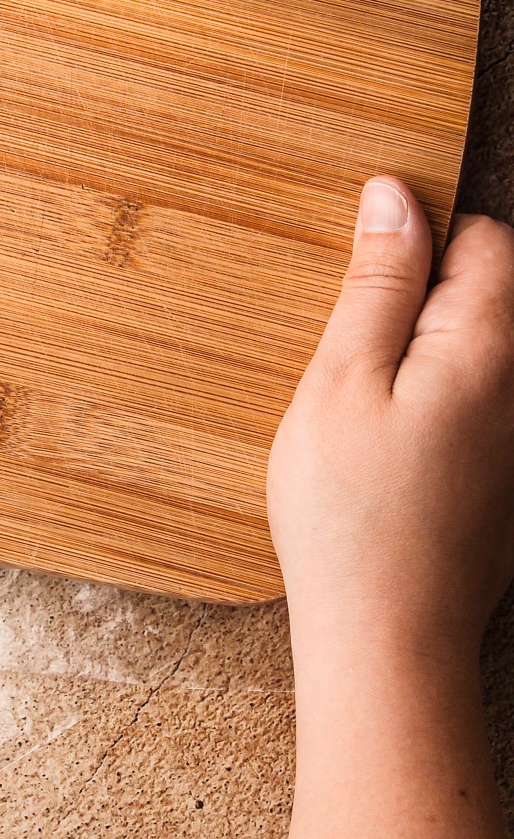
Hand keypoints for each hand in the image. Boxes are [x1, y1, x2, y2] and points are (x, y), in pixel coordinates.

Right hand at [266, 177, 513, 838]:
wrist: (390, 643)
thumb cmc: (351, 517)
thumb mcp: (341, 381)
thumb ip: (376, 284)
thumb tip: (395, 196)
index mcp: (491, 348)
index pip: (486, 238)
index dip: (421, 240)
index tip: (363, 280)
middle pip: (491, 295)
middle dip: (424, 300)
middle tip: (354, 356)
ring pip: (480, 356)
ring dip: (426, 358)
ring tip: (366, 410)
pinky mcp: (508, 484)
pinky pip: (478, 410)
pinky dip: (436, 409)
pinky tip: (388, 455)